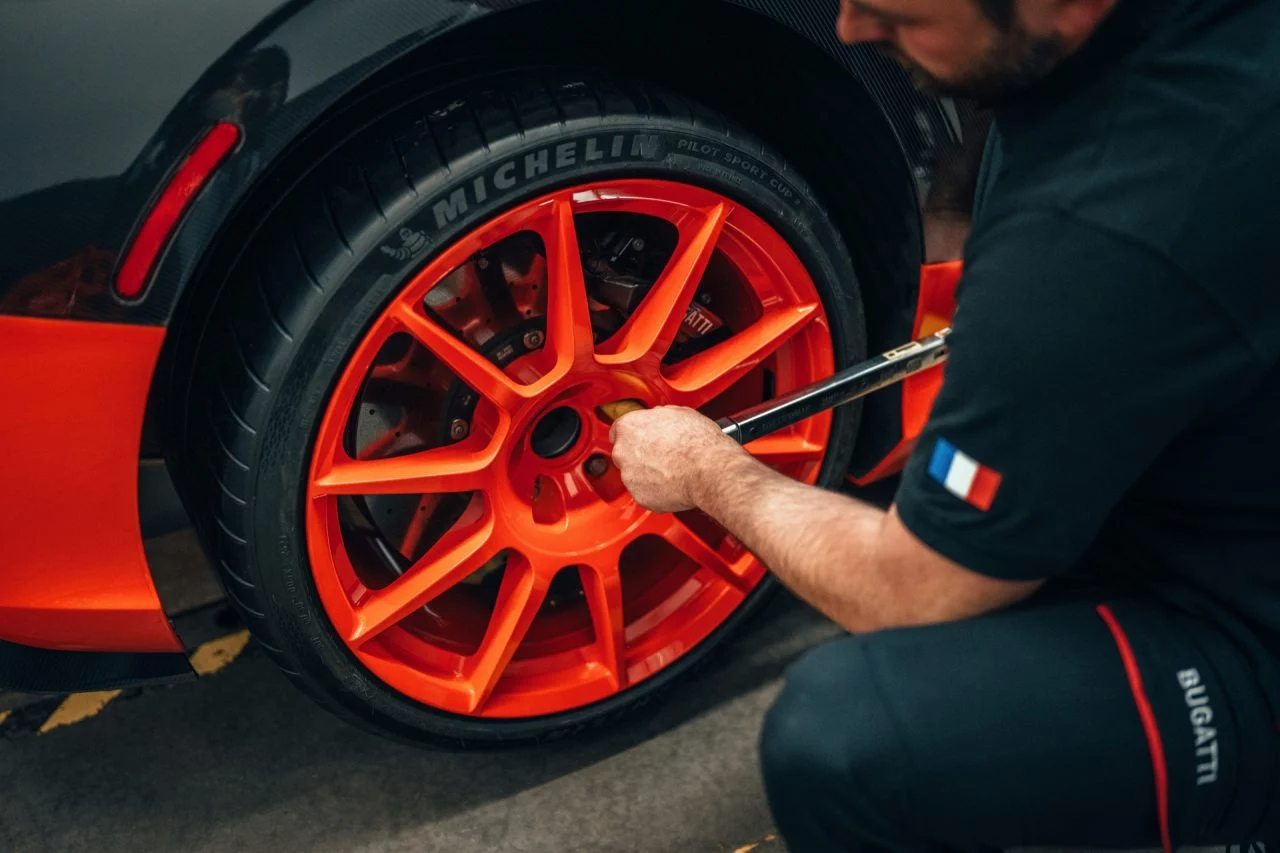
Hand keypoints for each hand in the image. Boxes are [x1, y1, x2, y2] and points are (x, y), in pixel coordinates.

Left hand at [608, 406, 745, 512]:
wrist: (709, 469)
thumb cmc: (698, 442)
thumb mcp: (680, 413)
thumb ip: (660, 416)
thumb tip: (661, 417)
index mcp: (630, 426)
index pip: (618, 430)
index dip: (633, 435)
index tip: (642, 439)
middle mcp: (623, 451)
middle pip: (623, 453)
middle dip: (639, 455)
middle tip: (661, 456)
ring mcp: (629, 476)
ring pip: (634, 475)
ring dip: (647, 474)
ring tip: (671, 471)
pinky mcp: (639, 496)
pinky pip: (645, 493)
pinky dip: (656, 491)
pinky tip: (672, 484)